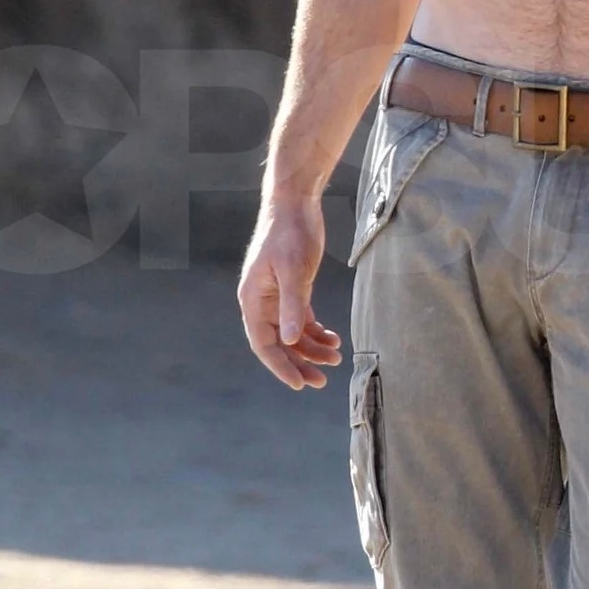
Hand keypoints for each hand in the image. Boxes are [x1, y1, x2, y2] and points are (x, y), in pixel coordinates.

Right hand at [237, 195, 342, 389]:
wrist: (296, 204)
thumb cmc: (291, 234)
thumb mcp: (294, 270)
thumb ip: (292, 305)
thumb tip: (288, 340)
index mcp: (253, 300)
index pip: (263, 344)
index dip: (280, 366)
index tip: (300, 384)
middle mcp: (261, 302)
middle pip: (278, 343)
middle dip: (299, 362)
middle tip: (322, 380)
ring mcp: (276, 296)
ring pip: (291, 333)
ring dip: (311, 348)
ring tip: (335, 359)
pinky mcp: (293, 288)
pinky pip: (301, 319)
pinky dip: (315, 331)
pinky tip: (333, 339)